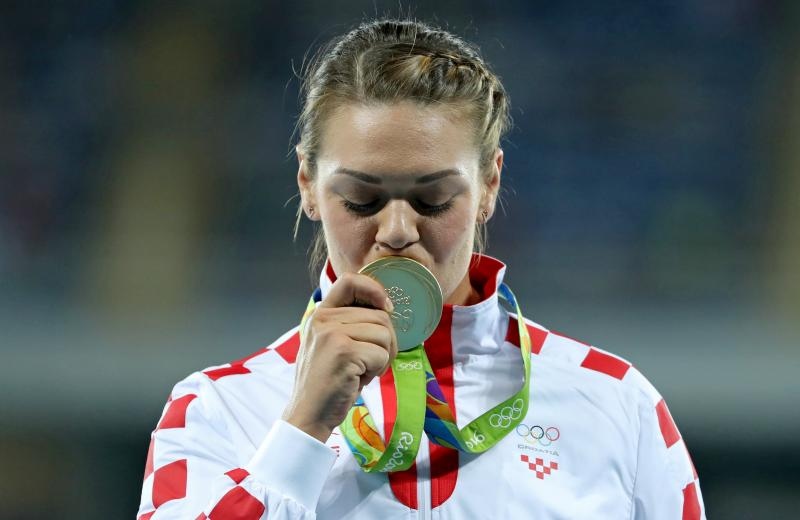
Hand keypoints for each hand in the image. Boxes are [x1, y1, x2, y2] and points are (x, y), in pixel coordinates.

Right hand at [281, 273, 397, 442]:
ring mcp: (332, 334)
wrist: (309, 414)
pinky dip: (377, 369)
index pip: (349, 281)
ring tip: (361, 371)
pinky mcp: (344, 352)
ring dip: (382, 357)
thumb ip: (349, 324)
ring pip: (384, 334)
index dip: (374, 289)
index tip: (385, 307)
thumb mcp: (330, 344)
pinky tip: (359, 379)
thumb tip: (386, 308)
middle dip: (386, 341)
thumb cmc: (327, 383)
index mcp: (320, 314)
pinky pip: (381, 353)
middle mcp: (323, 319)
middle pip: (379, 315)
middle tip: (369, 362)